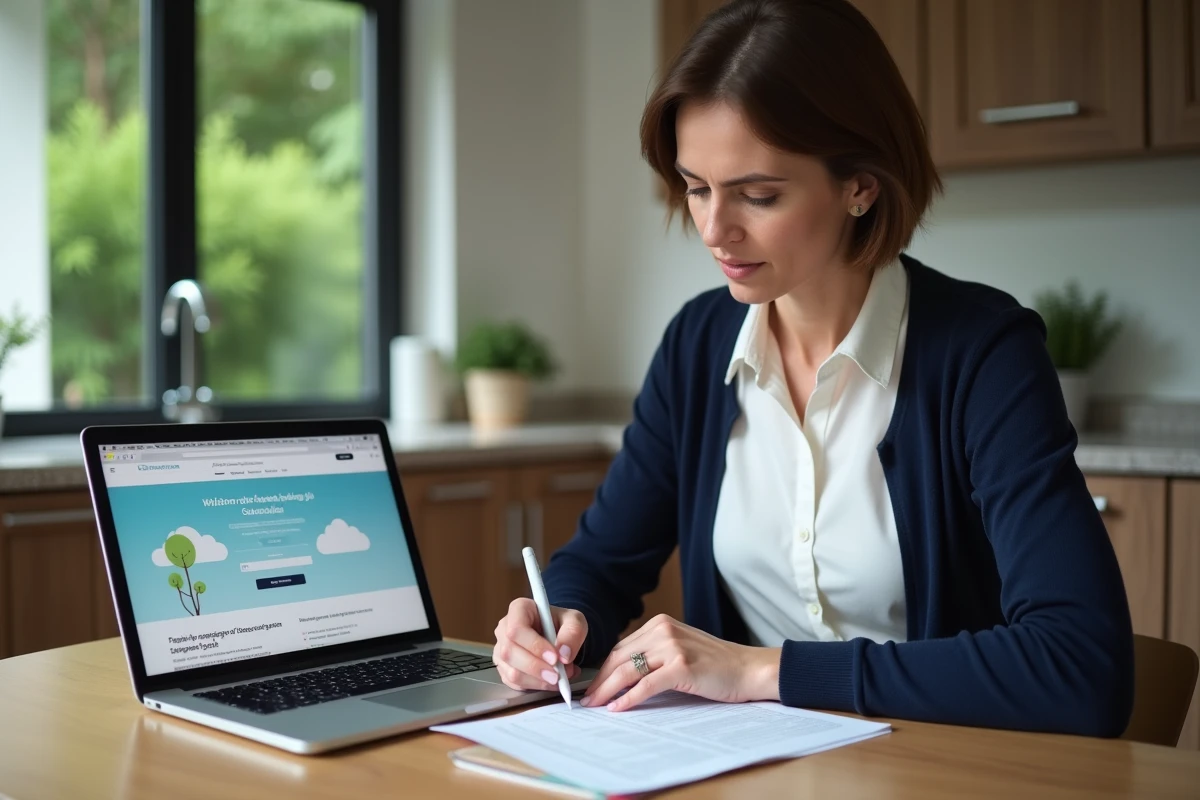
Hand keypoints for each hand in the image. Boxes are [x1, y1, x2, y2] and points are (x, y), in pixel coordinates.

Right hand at [492, 598, 586, 691]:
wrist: (558, 635)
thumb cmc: (562, 624)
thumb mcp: (575, 621)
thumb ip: (573, 633)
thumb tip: (563, 655)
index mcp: (519, 609)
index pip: (516, 629)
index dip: (534, 645)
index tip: (554, 657)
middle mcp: (504, 629)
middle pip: (510, 652)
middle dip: (536, 668)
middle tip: (558, 675)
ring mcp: (502, 650)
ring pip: (511, 672)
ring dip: (537, 680)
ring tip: (559, 678)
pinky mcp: (504, 668)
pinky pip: (514, 683)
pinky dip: (535, 686)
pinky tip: (550, 682)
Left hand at [581, 615, 779, 711]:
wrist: (749, 669)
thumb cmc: (717, 665)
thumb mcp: (681, 649)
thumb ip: (655, 654)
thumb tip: (623, 676)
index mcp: (660, 624)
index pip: (622, 647)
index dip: (603, 668)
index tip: (591, 686)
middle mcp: (663, 630)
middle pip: (620, 658)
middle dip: (600, 681)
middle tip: (586, 700)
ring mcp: (672, 646)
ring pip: (628, 670)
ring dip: (607, 690)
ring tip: (594, 705)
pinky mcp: (681, 666)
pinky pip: (646, 685)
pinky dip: (628, 698)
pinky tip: (617, 708)